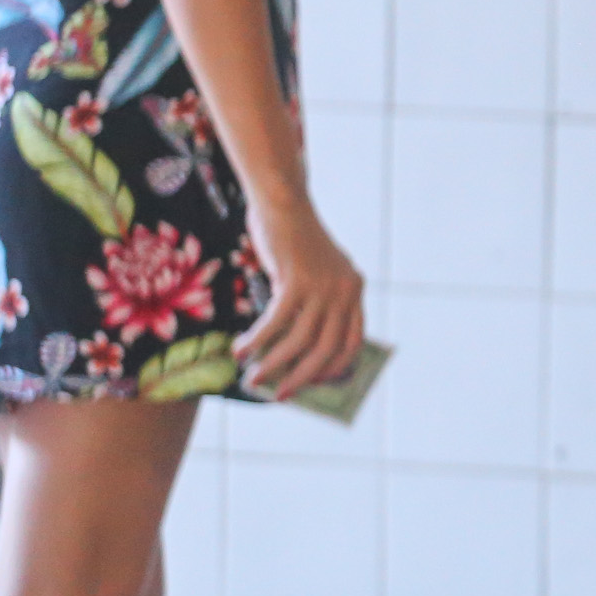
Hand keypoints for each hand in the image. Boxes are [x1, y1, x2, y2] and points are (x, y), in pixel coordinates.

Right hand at [236, 197, 364, 391]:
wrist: (283, 201)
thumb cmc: (292, 240)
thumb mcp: (314, 272)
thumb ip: (314, 304)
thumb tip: (294, 351)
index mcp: (354, 289)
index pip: (354, 340)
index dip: (334, 367)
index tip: (313, 383)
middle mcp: (345, 290)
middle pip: (328, 348)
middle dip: (302, 377)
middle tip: (279, 394)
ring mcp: (323, 285)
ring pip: (301, 340)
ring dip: (274, 364)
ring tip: (253, 378)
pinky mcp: (297, 279)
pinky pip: (276, 322)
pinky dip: (258, 340)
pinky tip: (241, 349)